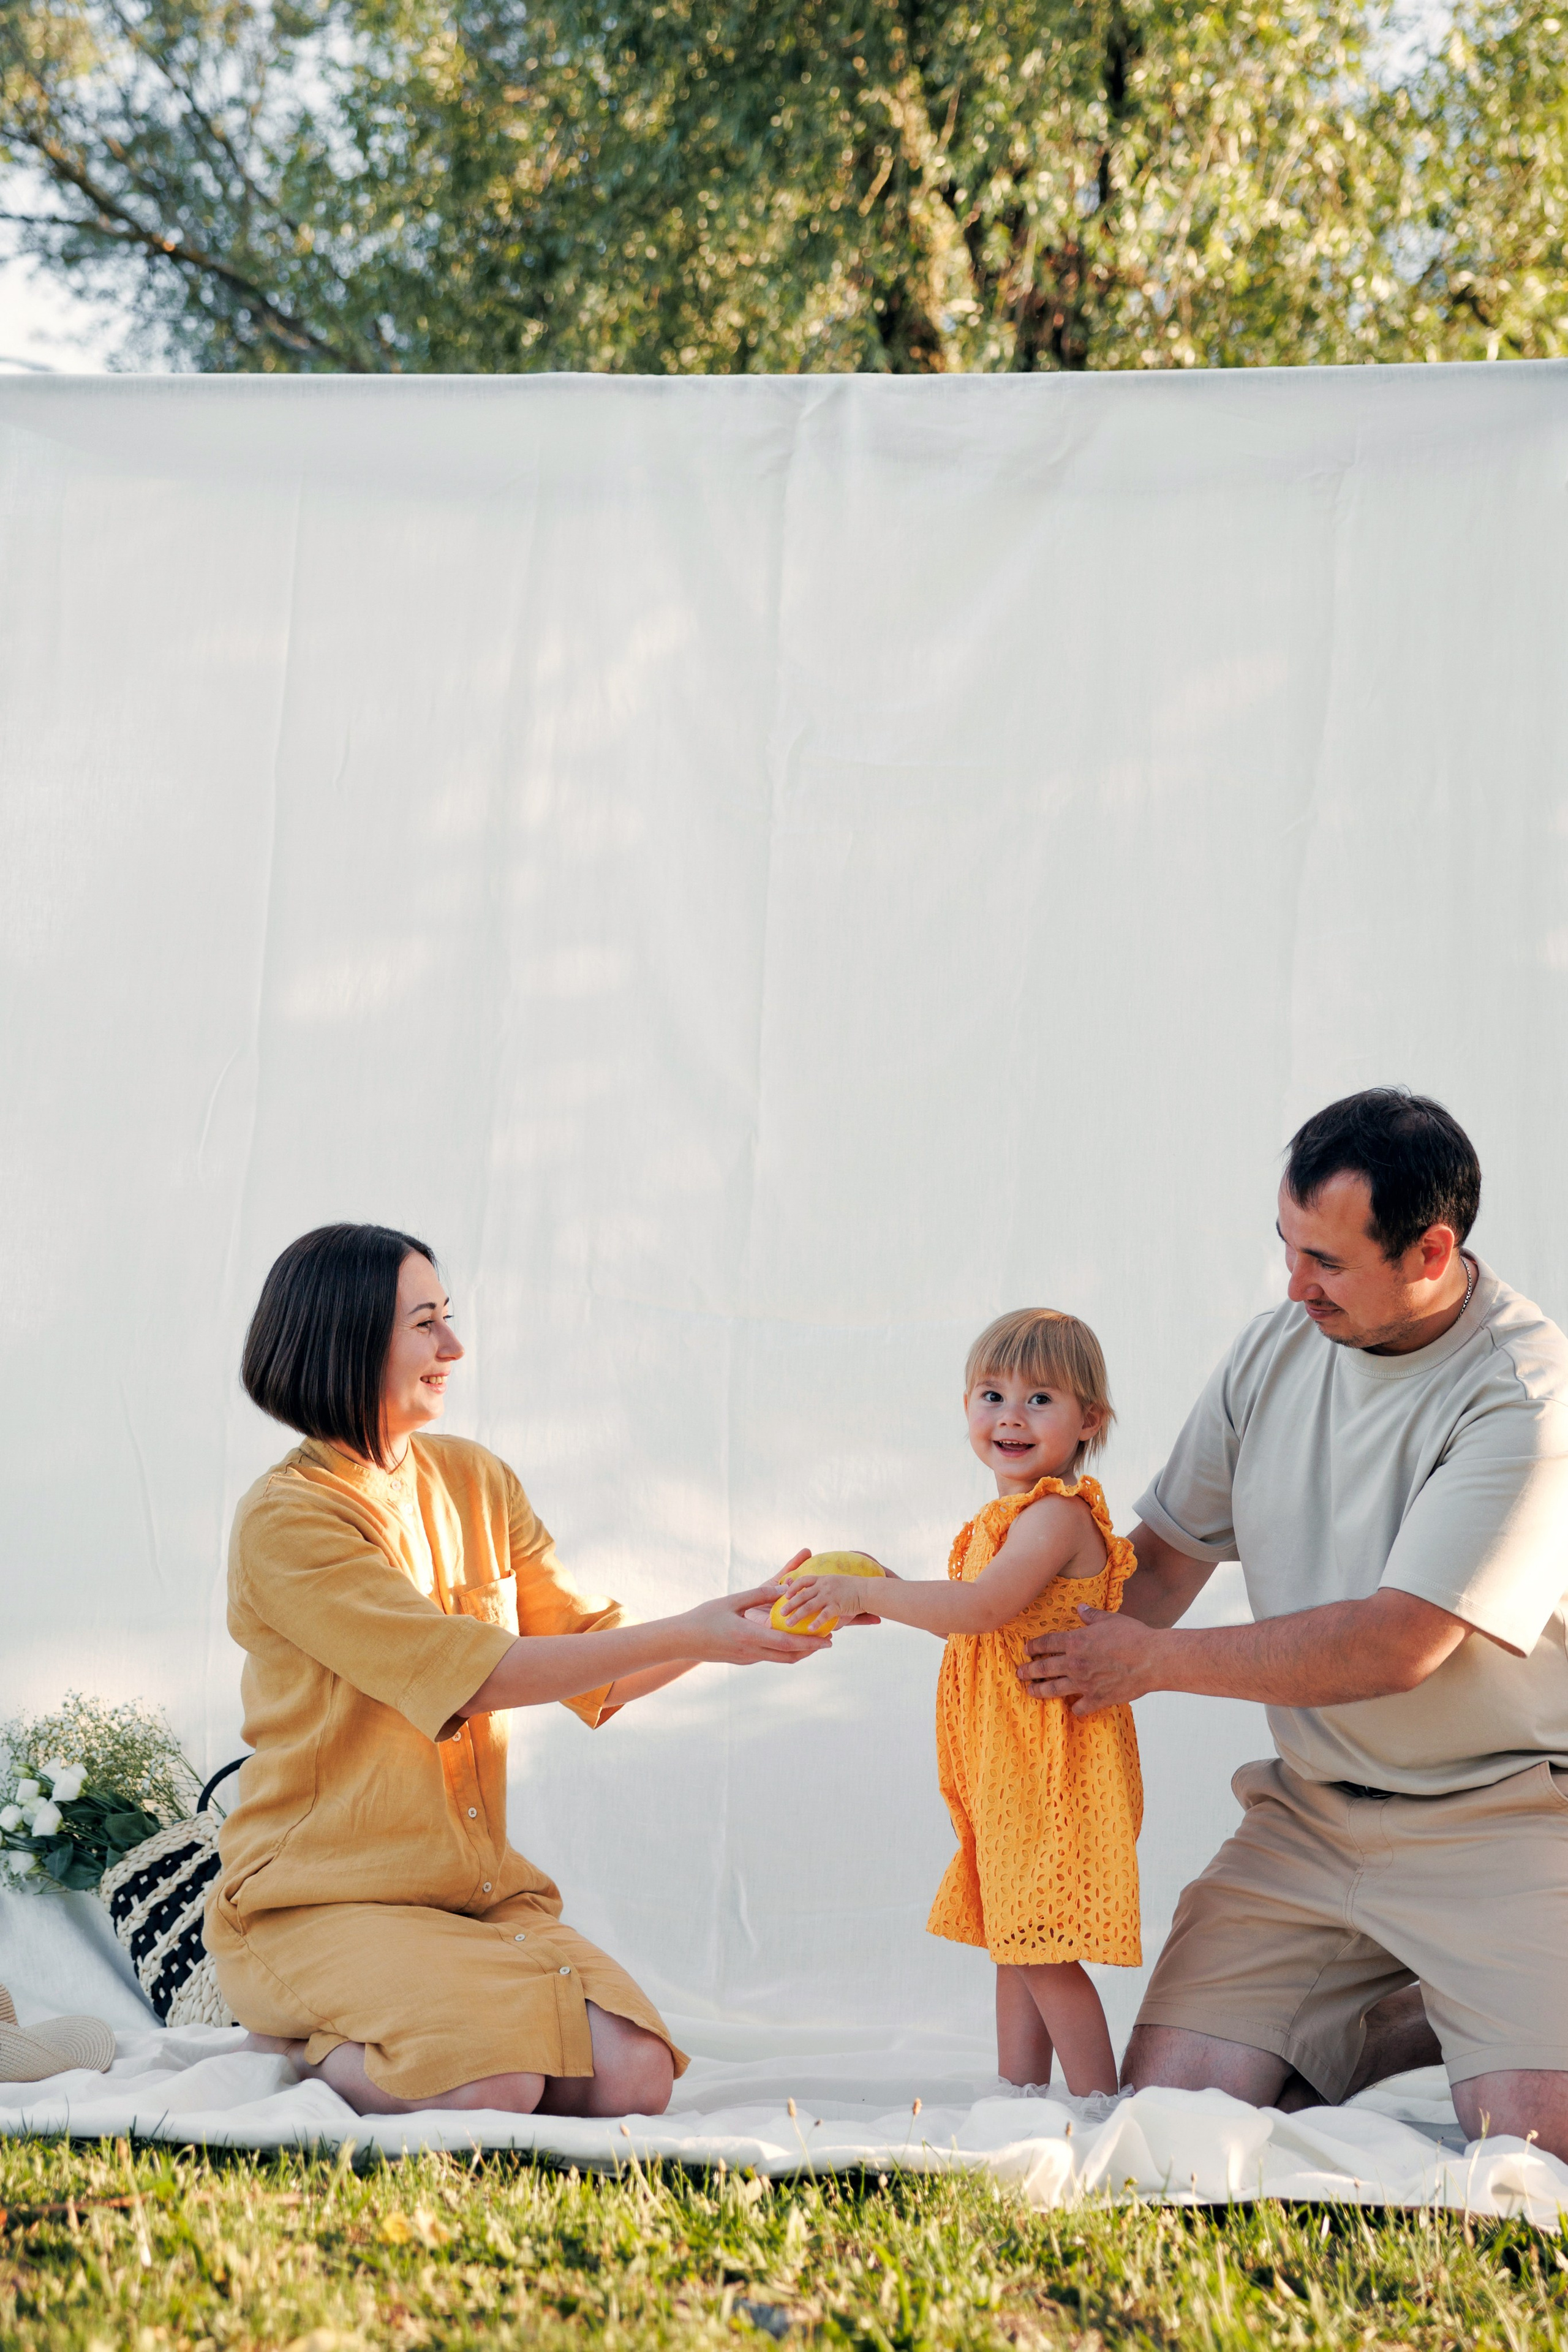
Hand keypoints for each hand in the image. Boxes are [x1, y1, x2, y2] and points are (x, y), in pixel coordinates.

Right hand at [677, 1577, 828, 1666]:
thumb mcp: (732, 1601)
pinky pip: (769, 1656)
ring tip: (813, 1638)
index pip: (788, 1643)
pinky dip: (784, 1650)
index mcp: (749, 1637)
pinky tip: (788, 1638)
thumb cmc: (705, 1617)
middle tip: (829, 1640)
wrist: (683, 1640)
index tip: (829, 1639)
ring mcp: (747, 1659)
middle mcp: (751, 1652)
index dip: (811, 1642)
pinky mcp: (743, 1660)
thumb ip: (759, 1595)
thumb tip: (784, 1589)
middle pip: (790, 1656)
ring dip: (799, 1651)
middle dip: (812, 1649)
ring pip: (780, 1658)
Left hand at [773, 1571, 869, 1633]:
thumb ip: (825, 1587)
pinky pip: (824, 1615)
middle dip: (790, 1604)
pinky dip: (816, 1622)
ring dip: (797, 1615)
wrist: (868, 1590)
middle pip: (802, 1595)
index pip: (803, 1580)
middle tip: (780, 1612)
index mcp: (823, 1579)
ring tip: (789, 1624)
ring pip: (809, 1606)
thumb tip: (816, 1592)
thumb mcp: (837, 1582)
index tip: (785, 1595)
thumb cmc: (855, 1587)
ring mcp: (830, 1595)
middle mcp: (824, 1586)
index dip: (793, 1587)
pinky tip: (810, 1630)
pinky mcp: (837, 1605)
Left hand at [1017, 1606, 1162, 1714]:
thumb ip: (1091, 1616)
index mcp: (1075, 1641)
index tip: (1026, 1650)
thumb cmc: (1133, 1635)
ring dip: (1040, 1690)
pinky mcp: (1097, 1699)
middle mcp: (1074, 1663)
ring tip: (1030, 1691)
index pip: (1046, 1643)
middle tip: (1019, 1673)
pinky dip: (1075, 1707)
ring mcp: (1084, 1683)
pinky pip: (1079, 1707)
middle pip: (1043, 1668)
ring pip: (1054, 1689)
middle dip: (1028, 1671)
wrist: (1152, 1659)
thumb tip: (1080, 1608)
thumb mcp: (1109, 1619)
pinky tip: (1073, 1707)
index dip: (1034, 1646)